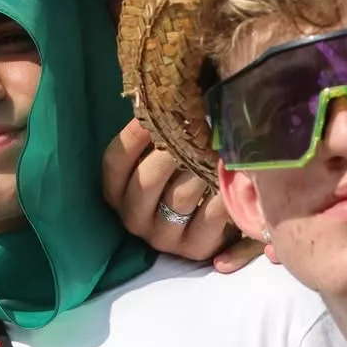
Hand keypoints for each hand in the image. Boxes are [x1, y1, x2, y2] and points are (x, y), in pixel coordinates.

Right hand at [102, 120, 241, 266]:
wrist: (218, 220)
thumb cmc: (184, 175)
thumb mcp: (162, 155)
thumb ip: (156, 133)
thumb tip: (164, 97)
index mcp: (118, 194)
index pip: (114, 163)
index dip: (132, 137)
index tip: (154, 114)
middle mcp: (134, 219)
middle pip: (146, 181)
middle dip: (171, 150)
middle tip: (193, 128)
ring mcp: (164, 238)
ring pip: (180, 197)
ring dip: (201, 168)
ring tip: (216, 146)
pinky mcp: (195, 249)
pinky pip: (210, 216)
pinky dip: (223, 192)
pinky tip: (232, 174)